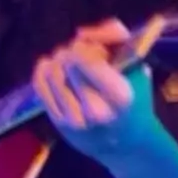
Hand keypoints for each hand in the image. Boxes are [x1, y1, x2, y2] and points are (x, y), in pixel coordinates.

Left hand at [32, 19, 163, 164]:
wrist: (126, 144)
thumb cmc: (134, 99)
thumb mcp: (137, 66)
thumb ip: (116, 39)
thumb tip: (82, 33)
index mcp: (119, 97)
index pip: (85, 59)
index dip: (87, 44)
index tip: (96, 47)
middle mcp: (95, 111)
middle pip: (68, 62)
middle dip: (74, 51)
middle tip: (84, 54)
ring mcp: (73, 120)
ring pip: (51, 72)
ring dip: (59, 60)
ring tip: (72, 63)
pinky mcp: (57, 123)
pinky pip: (39, 85)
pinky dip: (44, 69)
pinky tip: (54, 67)